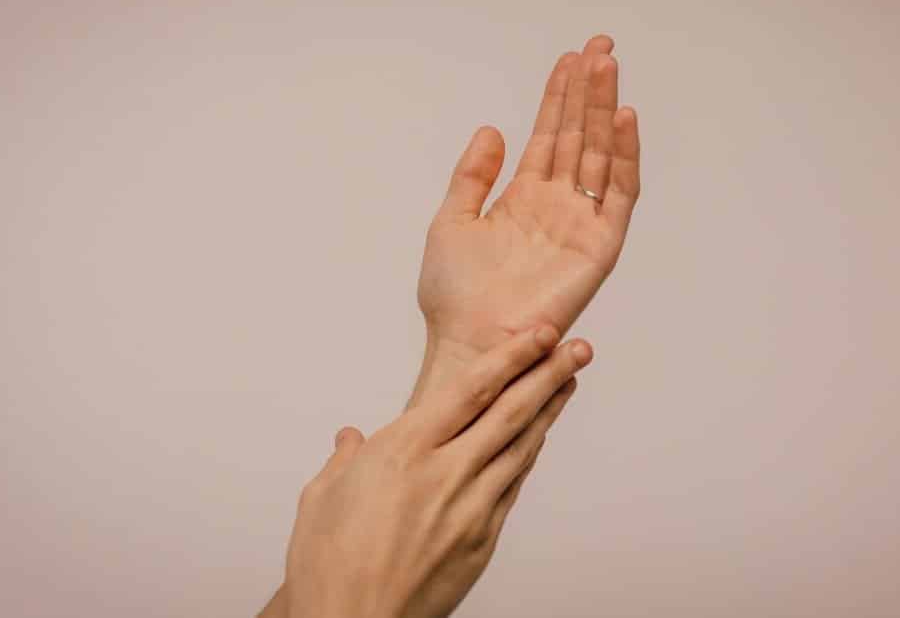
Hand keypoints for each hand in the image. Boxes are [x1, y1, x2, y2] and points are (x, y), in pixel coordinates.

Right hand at [267, 327, 592, 617]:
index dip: (513, 357)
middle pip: (510, 412)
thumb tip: (350, 441)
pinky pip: (512, 486)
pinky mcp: (481, 540)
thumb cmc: (329, 565)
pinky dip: (528, 456)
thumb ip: (345, 460)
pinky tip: (537, 439)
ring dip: (548, 410)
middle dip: (547, 373)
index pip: (473, 390)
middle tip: (577, 347)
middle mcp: (446, 473)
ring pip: (520, 447)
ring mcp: (470, 508)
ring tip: (568, 381)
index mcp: (405, 451)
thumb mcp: (322, 497)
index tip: (540, 334)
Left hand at [412, 34, 639, 404]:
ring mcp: (580, 224)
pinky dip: (624, 157)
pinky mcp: (599, 247)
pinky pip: (618, 195)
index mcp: (523, 199)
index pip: (549, 136)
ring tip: (609, 68)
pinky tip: (624, 120)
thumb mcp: (451, 221)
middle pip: (579, 137)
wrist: (469, 342)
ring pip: (599, 155)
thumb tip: (492, 129)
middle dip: (589, 92)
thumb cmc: (455, 297)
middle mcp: (557, 206)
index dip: (559, 97)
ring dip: (606, 111)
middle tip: (600, 47)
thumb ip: (472, 176)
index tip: (570, 59)